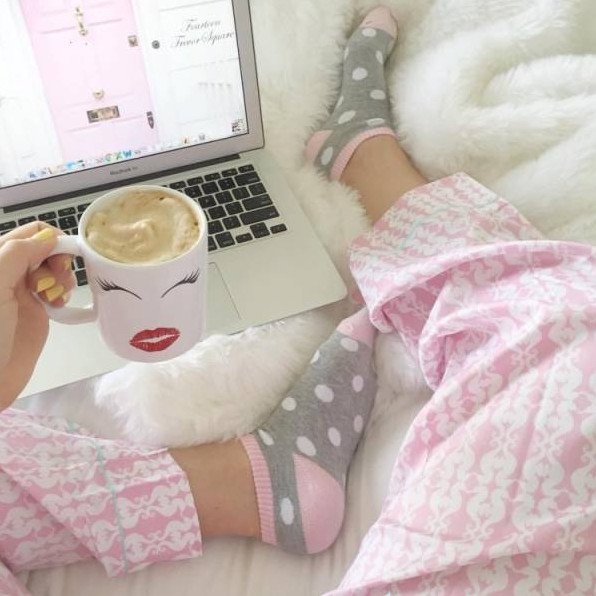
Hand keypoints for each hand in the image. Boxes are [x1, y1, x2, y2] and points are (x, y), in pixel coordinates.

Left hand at [0, 223, 75, 409]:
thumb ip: (18, 254)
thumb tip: (50, 237)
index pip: (27, 234)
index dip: (50, 239)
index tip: (62, 257)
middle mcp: (8, 273)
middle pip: (44, 250)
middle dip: (58, 259)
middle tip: (57, 279)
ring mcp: (22, 293)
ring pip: (53, 270)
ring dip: (63, 276)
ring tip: (58, 294)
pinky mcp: (36, 312)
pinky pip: (55, 292)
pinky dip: (64, 293)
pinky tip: (60, 303)